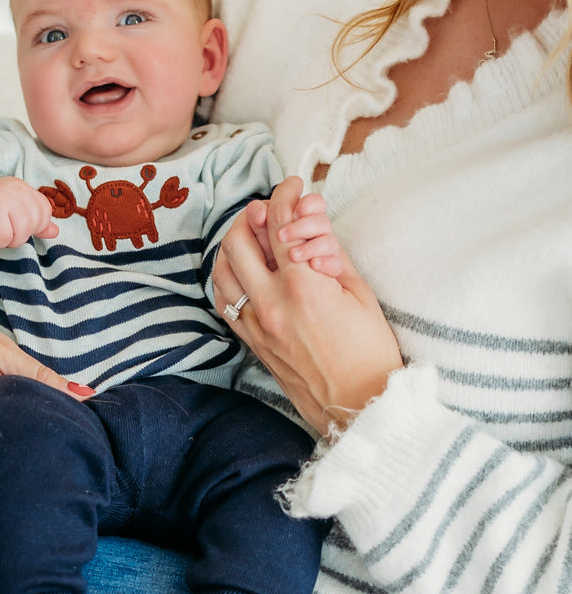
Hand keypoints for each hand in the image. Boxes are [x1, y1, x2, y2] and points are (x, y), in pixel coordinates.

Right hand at [0, 177, 58, 246]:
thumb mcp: (18, 211)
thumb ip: (38, 221)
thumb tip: (55, 232)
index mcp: (24, 189)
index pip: (44, 211)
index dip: (35, 224)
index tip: (19, 223)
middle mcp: (15, 192)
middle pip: (33, 223)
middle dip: (21, 235)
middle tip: (6, 229)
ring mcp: (2, 201)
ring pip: (20, 233)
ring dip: (9, 240)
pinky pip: (3, 238)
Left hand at [214, 178, 402, 434]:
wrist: (359, 408)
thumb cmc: (370, 352)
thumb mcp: (361, 294)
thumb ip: (330, 250)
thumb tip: (311, 214)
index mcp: (303, 288)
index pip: (281, 224)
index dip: (286, 194)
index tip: (294, 185)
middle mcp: (270, 304)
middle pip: (240, 240)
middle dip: (253, 213)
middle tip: (269, 207)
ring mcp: (255, 325)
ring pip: (222, 269)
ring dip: (234, 243)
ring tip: (254, 233)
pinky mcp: (251, 342)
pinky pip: (224, 300)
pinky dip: (228, 276)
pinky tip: (244, 269)